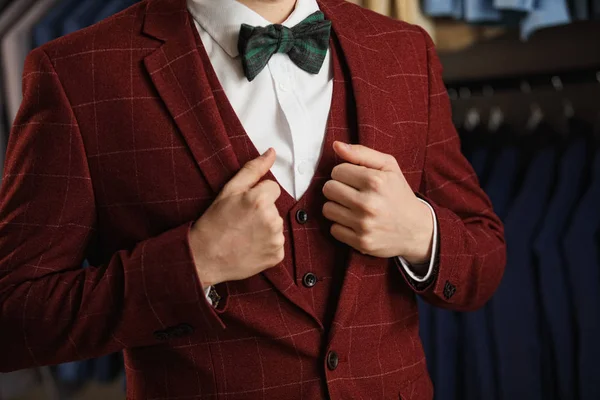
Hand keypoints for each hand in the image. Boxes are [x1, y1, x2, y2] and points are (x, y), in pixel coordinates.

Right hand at [188, 148, 284, 287]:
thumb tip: (272, 153)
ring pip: (276, 225)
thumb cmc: (214, 223)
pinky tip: (250, 247)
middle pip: (275, 207)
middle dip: (262, 211)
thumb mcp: (229, 190)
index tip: (244, 206)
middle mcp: (272, 220)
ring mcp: (276, 239)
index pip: (273, 188)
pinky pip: (277, 243)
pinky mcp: (277, 255)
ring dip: (265, 228)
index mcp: (260, 200)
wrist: (205, 257)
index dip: (258, 195)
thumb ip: (253, 169)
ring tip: (244, 235)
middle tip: (241, 221)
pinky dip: (266, 245)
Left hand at [322, 141, 433, 263]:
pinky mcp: (361, 242)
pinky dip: (341, 225)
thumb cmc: (399, 194)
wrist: (417, 230)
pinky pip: (333, 229)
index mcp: (375, 181)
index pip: (337, 171)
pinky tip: (355, 222)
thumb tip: (336, 145)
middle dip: (337, 189)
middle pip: (328, 189)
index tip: (354, 180)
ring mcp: (364, 224)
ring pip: (327, 209)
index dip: (344, 173)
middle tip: (351, 193)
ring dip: (337, 207)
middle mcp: (368, 203)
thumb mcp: (388, 167)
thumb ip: (361, 153)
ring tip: (352, 207)